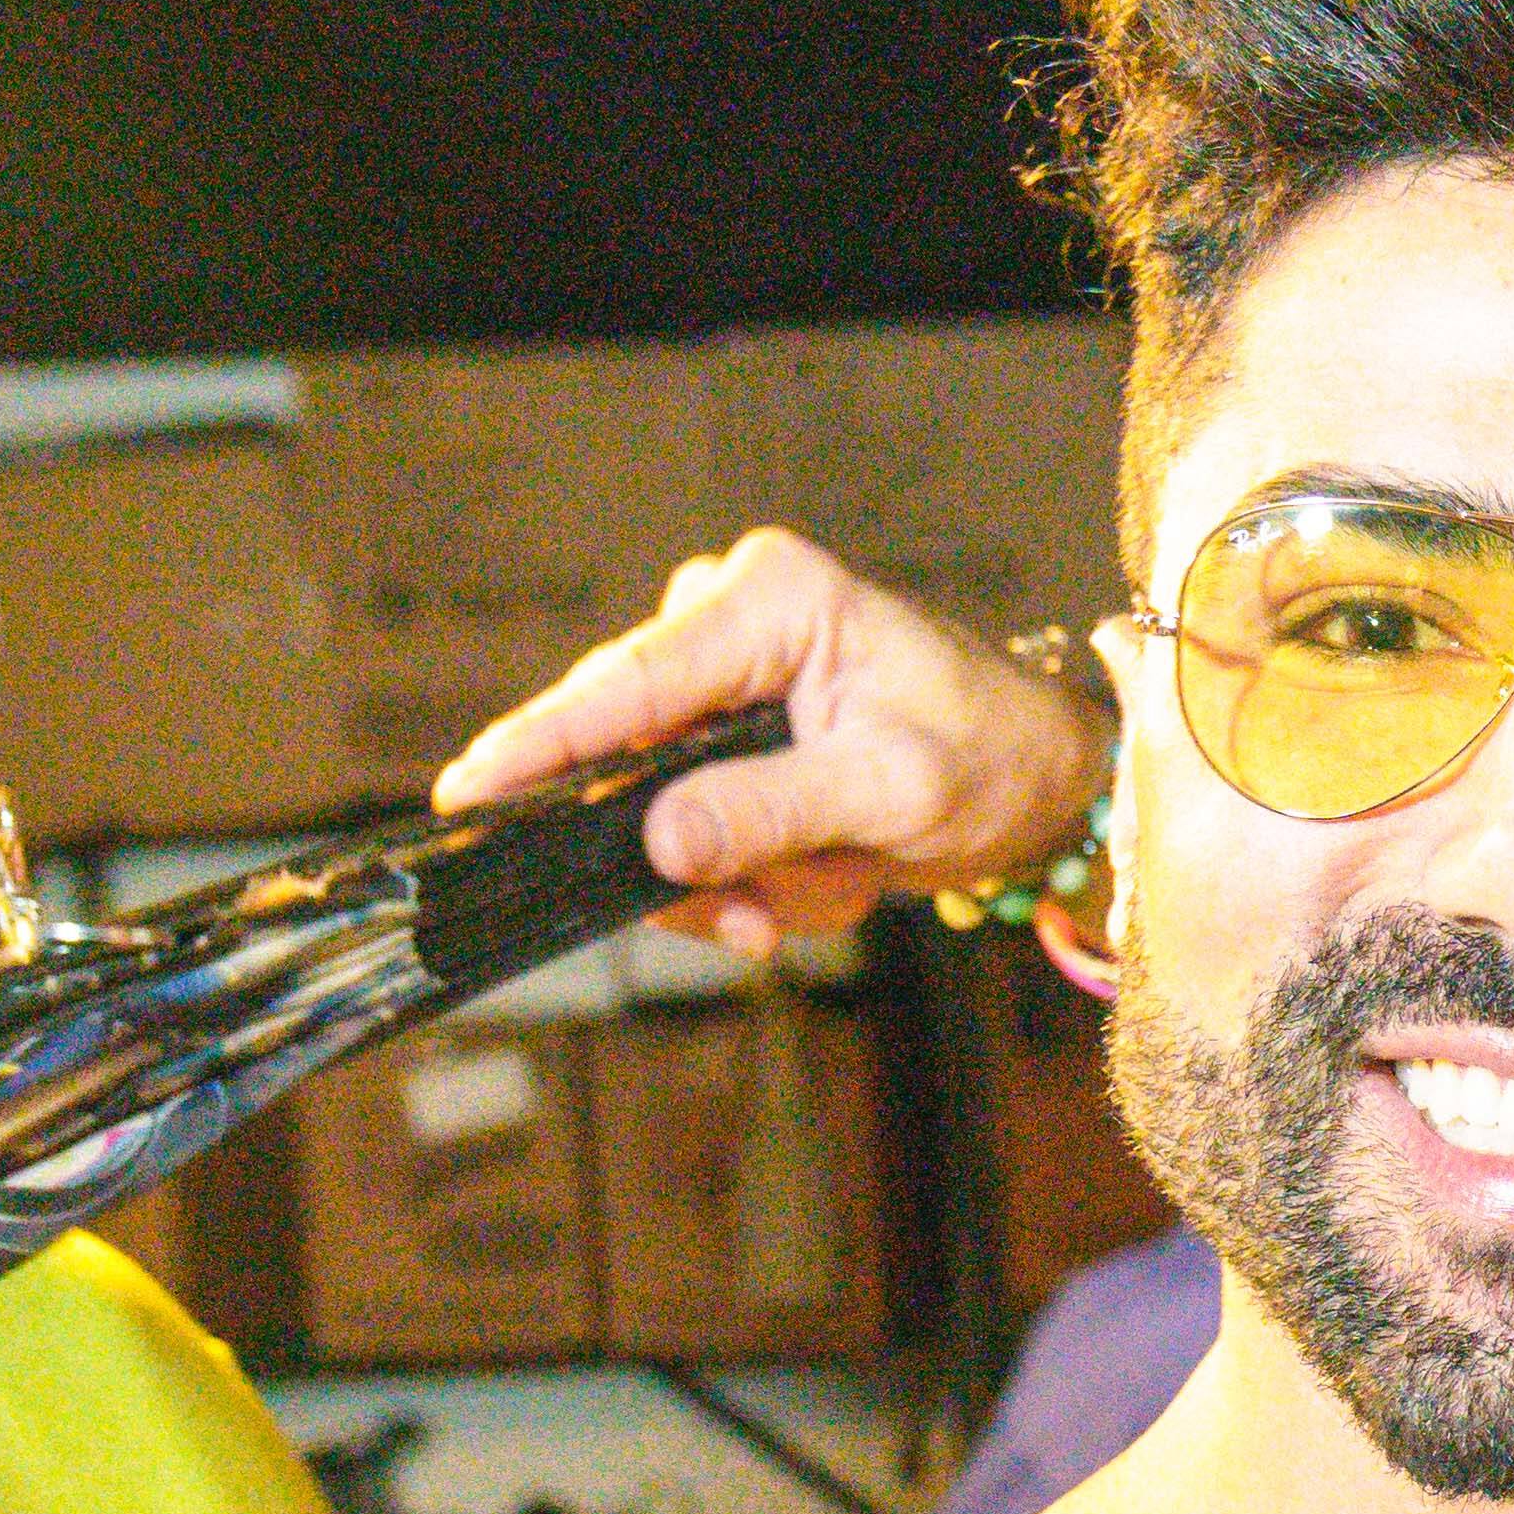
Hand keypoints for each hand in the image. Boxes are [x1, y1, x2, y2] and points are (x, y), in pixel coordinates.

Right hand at [431, 526, 1109, 950]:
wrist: (1045, 780)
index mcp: (772, 599)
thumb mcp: (889, 792)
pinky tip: (822, 874)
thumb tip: (659, 841)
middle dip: (696, 852)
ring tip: (831, 879)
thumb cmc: (991, 759)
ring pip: (661, 805)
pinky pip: (695, 823)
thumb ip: (769, 811)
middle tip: (756, 914)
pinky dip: (754, 873)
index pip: (630, 681)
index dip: (543, 743)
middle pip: (633, 755)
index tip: (468, 791)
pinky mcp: (730, 732)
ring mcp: (724, 678)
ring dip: (739, 872)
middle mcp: (733, 620)